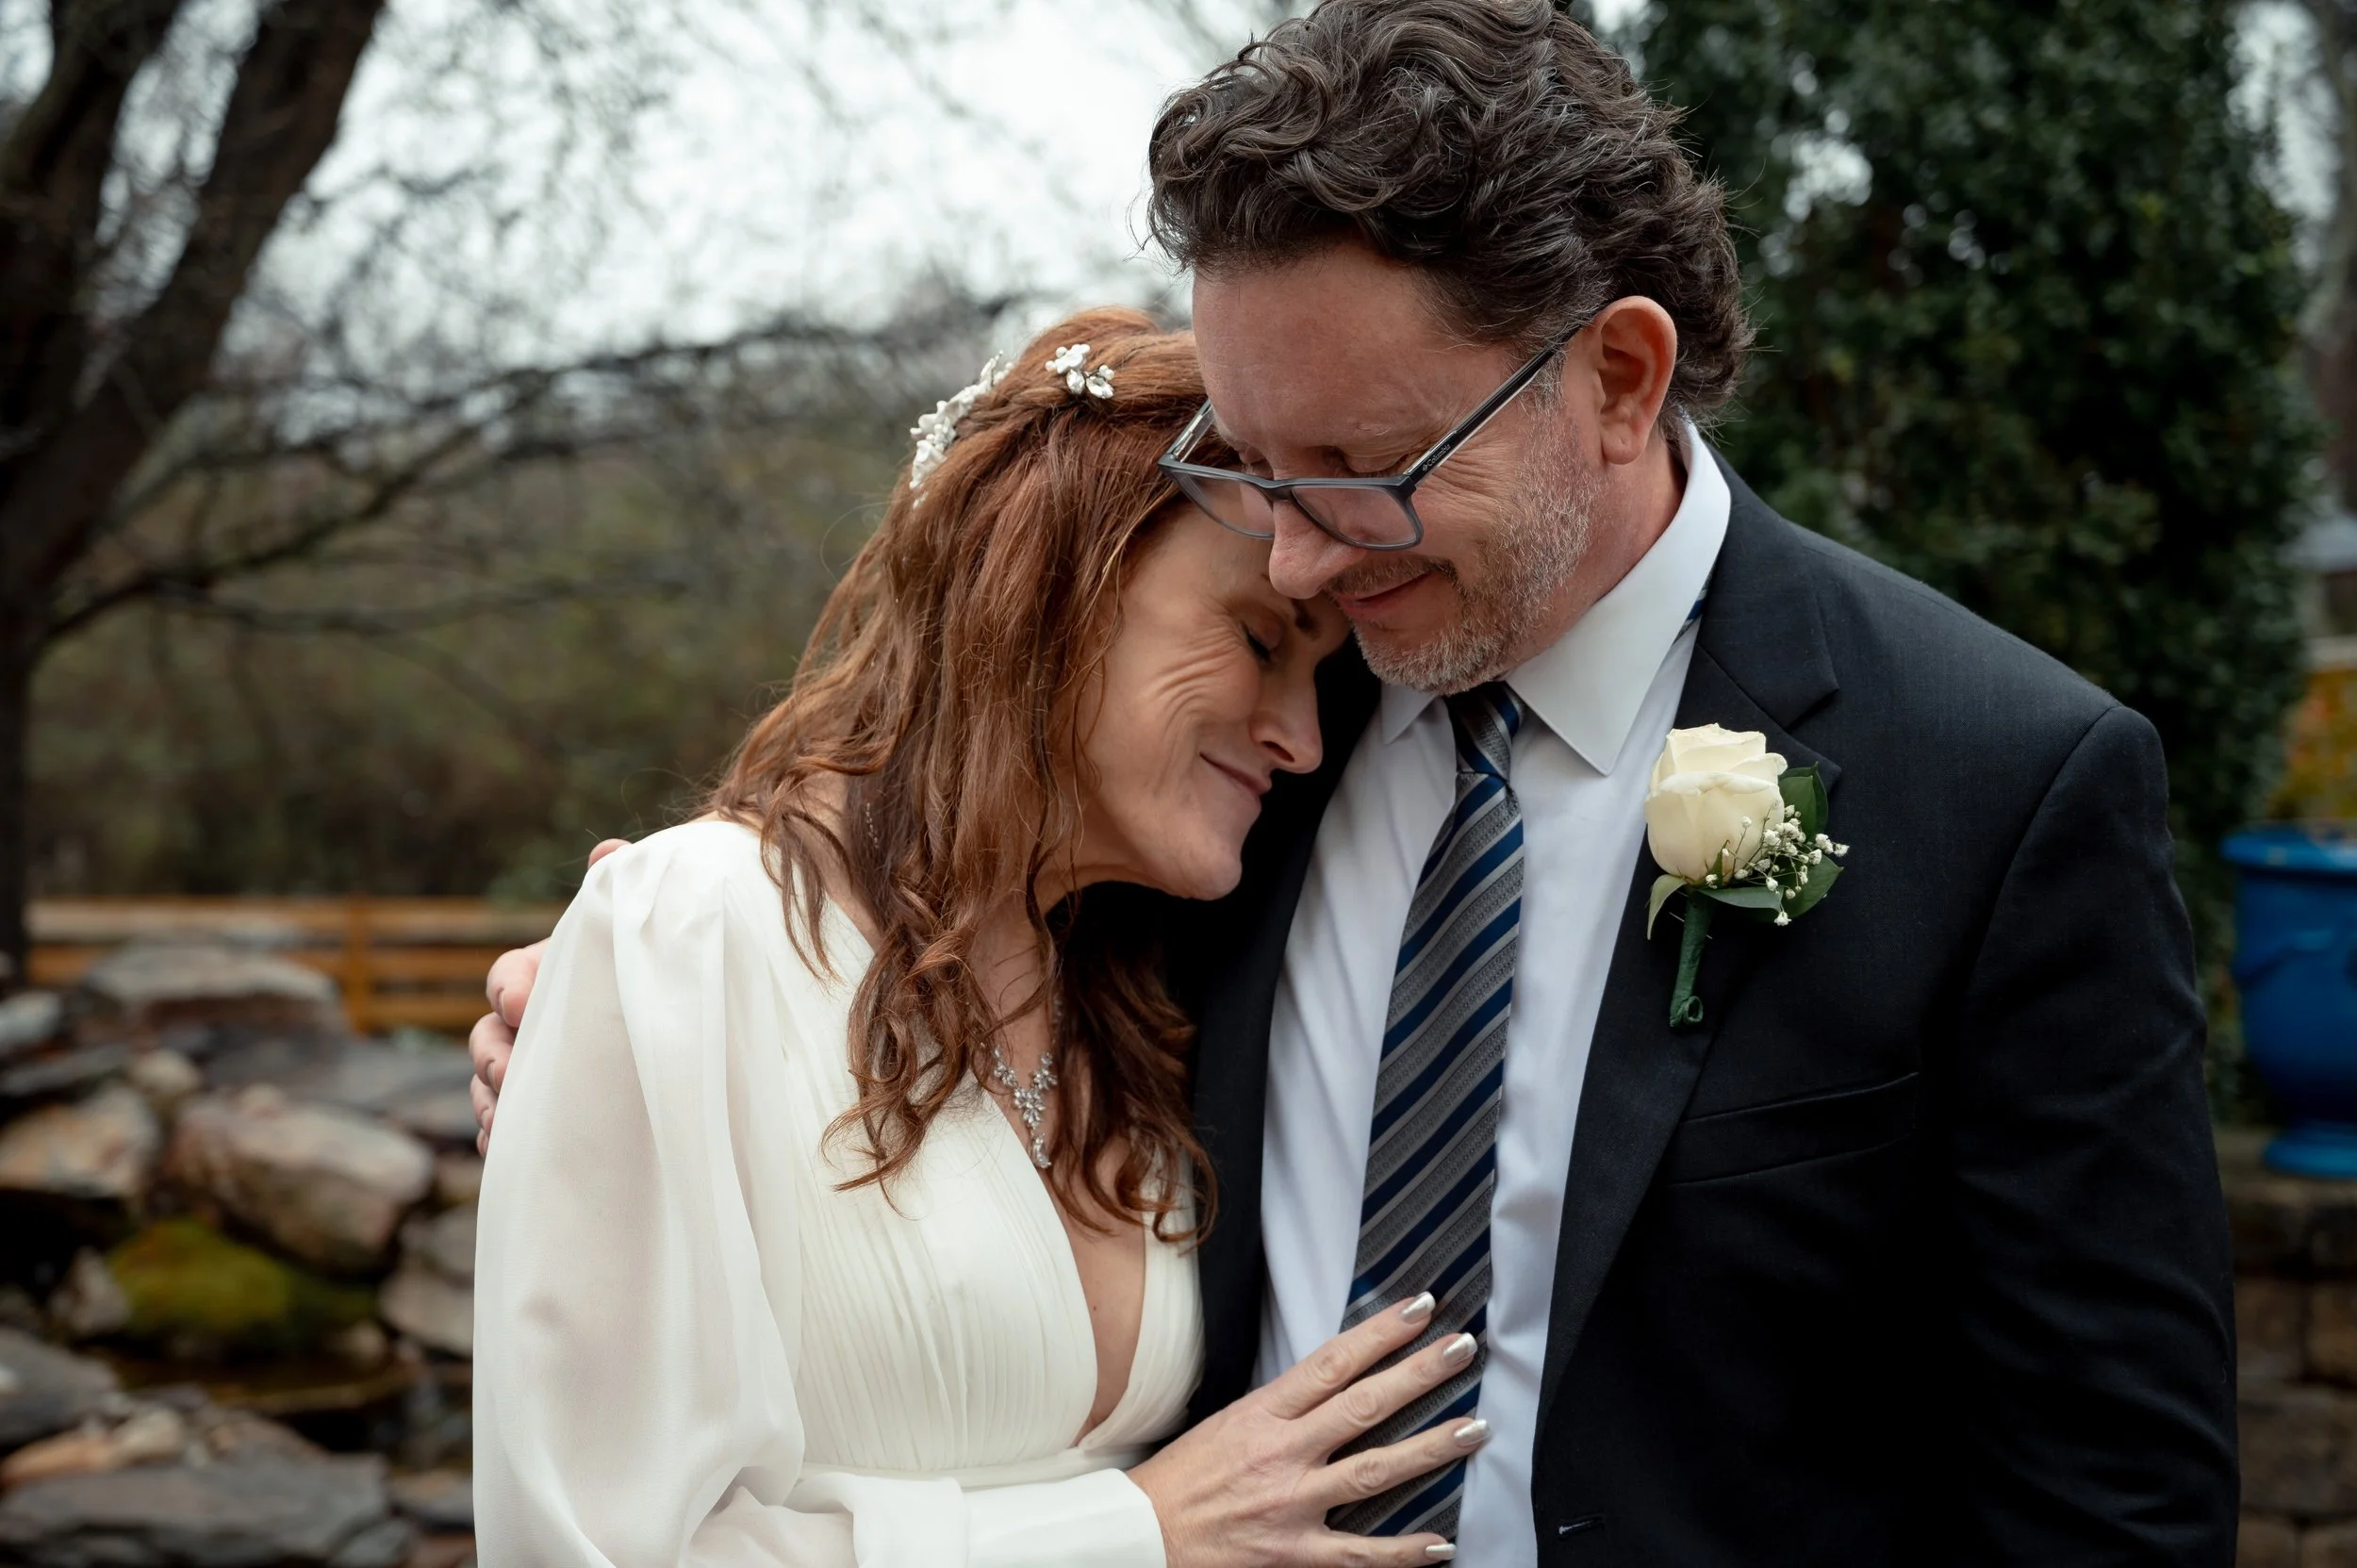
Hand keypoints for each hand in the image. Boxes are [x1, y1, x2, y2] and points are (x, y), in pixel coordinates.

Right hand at [469, 838, 628, 1152]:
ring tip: (503, 1126)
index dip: (508, 988)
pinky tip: (508, 1153)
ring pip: (491, 1088)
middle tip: (508, 1074)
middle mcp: (530, 1022)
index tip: (522, 1003)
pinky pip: (511, 1130)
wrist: (688, 1028)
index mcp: (545, 973)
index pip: (507, 976)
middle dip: (491, 1057)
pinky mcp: (546, 1112)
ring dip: (491, 1104)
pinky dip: (504, 1140)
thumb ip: (622, 894)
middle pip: (486, 1038)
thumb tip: (610, 849)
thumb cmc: (651, 970)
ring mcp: (534, 1068)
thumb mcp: (640, 934)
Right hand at [1128, 1294, 1487, 1566]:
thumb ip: (1284, 1404)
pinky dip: (1403, 1550)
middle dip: (1417, 1375)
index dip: (1380, 1334)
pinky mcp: (1295, 1552)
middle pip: (1363, 1406)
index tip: (1418, 1310)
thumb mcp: (1229, 1420)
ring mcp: (1292, 1503)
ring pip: (1373, 1471)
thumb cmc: (1185, 1476)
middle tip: (1460, 1351)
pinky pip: (1359, 1552)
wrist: (1144, 1534)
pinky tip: (1442, 1540)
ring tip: (1472, 1429)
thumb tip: (1337, 1377)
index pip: (1333, 1363)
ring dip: (1429, 1449)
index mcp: (1264, 1414)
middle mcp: (1283, 1453)